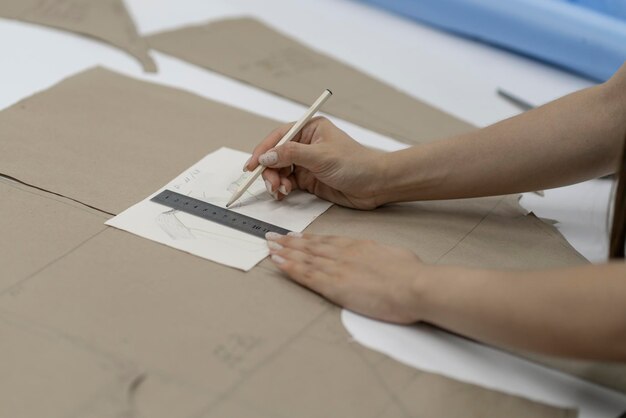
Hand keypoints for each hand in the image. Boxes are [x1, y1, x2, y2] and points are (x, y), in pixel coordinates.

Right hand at [245, 117, 385, 208]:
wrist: (375, 185)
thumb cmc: (355, 164)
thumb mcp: (321, 156)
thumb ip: (292, 155)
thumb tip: (267, 156)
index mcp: (310, 129)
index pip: (279, 137)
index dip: (263, 150)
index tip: (251, 165)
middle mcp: (306, 144)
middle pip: (276, 155)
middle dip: (269, 170)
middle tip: (271, 184)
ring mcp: (307, 162)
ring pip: (279, 170)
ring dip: (275, 181)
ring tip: (281, 191)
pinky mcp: (309, 179)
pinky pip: (287, 182)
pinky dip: (282, 189)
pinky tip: (284, 194)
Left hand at [265, 232, 426, 323]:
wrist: (413, 285)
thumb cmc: (409, 274)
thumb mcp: (393, 256)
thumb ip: (379, 258)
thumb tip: (381, 260)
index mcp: (357, 246)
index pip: (326, 241)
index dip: (308, 239)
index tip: (295, 236)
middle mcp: (342, 254)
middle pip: (309, 246)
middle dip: (288, 242)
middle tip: (272, 237)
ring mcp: (336, 268)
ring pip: (303, 257)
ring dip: (283, 251)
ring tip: (269, 246)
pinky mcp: (333, 285)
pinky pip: (304, 274)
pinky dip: (288, 267)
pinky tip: (277, 262)